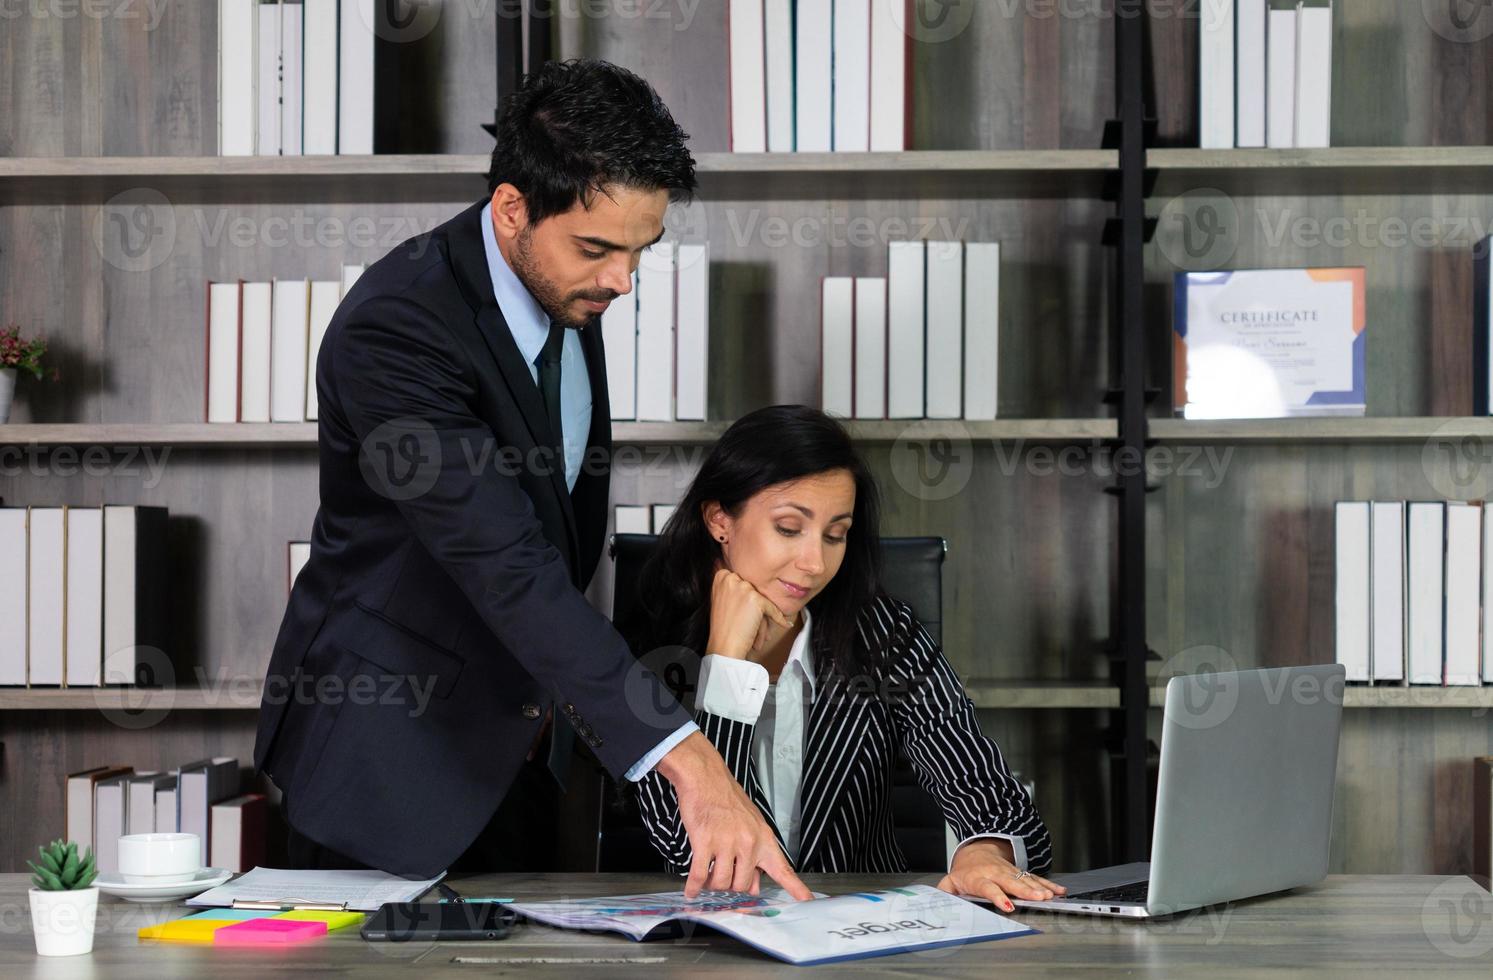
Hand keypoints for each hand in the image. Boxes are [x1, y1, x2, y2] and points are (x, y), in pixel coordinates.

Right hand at [656, 731, 812, 900]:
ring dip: (712, 883)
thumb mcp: (750, 825)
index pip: (782, 869)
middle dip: (731, 885)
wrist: (706, 777)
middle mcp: (748, 842)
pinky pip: (699, 875)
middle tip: (723, 873)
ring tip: (708, 872)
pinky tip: (692, 891)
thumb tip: (755, 886)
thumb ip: (755, 856)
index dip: (796, 888)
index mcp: (764, 839)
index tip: (807, 901)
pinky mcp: (705, 841)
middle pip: (742, 885)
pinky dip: (694, 886)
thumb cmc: (727, 799)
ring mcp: (726, 842)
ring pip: (721, 882)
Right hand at [706, 567, 794, 662]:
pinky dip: (779, 618)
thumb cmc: (723, 628)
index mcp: (721, 576)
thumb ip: (733, 588)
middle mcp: (730, 578)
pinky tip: (784, 624)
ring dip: (764, 617)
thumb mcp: (722, 601)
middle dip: (756, 607)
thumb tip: (750, 584)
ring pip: (762, 600)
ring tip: (757, 632)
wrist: (724, 646)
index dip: (747, 596)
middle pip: (753, 590)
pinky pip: (772, 608)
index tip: (748, 608)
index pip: (742, 580)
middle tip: (752, 623)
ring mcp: (743, 587)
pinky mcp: (755, 599)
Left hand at [935, 839, 1066, 912]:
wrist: (976, 851)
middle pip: (1011, 882)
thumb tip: (938, 902)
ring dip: (1039, 887)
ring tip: (1051, 895)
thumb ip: (945, 892)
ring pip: (1025, 879)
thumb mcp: (951, 882)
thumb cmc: (965, 872)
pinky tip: (1058, 891)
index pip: (988, 887)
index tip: (1008, 905)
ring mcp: (1009, 872)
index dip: (998, 896)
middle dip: (1025, 891)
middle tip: (1039, 898)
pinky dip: (1048, 884)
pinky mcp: (1019, 872)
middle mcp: (996, 874)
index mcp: (979, 878)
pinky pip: (1035, 878)